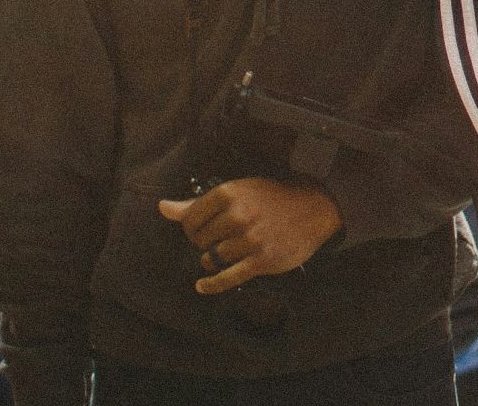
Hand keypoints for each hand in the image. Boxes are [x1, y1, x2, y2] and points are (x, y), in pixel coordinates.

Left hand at [157, 177, 340, 294]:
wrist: (314, 207)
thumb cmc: (272, 198)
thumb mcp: (237, 191)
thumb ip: (197, 203)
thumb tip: (163, 208)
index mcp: (228, 194)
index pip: (190, 220)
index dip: (192, 228)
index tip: (202, 230)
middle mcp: (237, 215)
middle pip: (200, 241)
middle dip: (204, 243)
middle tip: (218, 240)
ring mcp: (250, 239)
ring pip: (212, 258)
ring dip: (213, 260)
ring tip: (224, 253)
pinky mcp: (261, 260)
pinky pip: (227, 278)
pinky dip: (211, 285)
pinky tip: (202, 286)